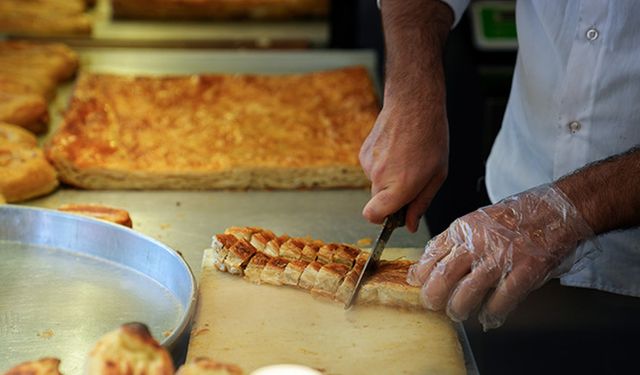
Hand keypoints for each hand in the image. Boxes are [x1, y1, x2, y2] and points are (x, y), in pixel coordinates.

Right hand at [359, 96, 447, 232]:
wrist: (413, 104)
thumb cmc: (430, 138)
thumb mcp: (437, 175)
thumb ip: (421, 203)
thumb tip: (410, 225)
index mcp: (399, 187)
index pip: (373, 216)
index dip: (381, 219)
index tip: (393, 214)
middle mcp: (380, 177)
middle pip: (378, 201)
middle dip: (392, 197)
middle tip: (412, 179)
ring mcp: (368, 164)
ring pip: (376, 183)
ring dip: (389, 177)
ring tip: (407, 157)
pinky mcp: (363, 152)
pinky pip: (372, 168)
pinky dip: (383, 164)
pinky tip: (396, 149)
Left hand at [407, 184, 595, 329]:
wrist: (556, 210)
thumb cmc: (516, 217)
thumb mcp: (477, 220)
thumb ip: (455, 241)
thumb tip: (428, 264)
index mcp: (464, 228)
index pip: (431, 254)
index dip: (420, 273)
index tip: (415, 284)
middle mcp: (478, 242)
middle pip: (443, 276)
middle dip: (432, 296)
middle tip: (432, 304)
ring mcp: (501, 257)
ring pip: (467, 292)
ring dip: (458, 308)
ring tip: (457, 312)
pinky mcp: (524, 271)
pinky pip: (501, 300)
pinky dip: (491, 313)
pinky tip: (488, 317)